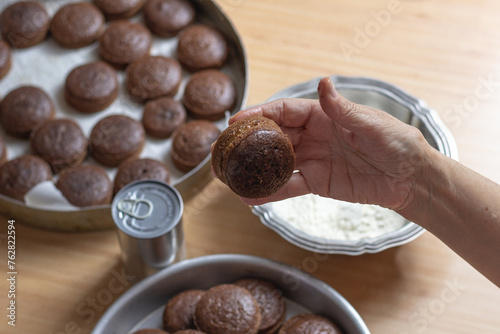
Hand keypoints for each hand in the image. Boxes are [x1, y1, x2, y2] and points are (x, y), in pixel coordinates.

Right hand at [229, 77, 431, 208]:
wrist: (409, 178)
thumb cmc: (396, 143)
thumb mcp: (371, 124)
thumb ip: (342, 109)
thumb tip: (324, 83)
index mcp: (323, 116)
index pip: (284, 112)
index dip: (259, 114)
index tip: (236, 120)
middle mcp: (312, 136)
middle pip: (273, 137)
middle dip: (248, 141)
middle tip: (223, 149)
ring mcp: (312, 160)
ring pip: (276, 163)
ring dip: (253, 168)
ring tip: (228, 175)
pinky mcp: (316, 183)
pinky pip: (288, 187)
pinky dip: (270, 193)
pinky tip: (250, 198)